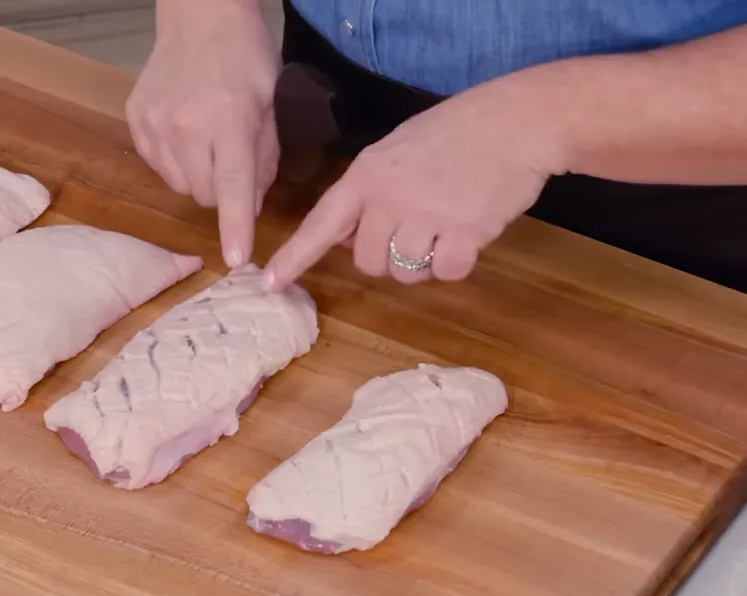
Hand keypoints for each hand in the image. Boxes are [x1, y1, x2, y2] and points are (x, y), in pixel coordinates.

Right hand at [127, 0, 281, 266]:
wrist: (199, 15)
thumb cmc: (244, 56)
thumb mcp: (268, 104)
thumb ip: (263, 159)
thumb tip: (251, 207)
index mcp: (229, 119)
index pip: (233, 185)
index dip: (235, 226)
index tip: (236, 260)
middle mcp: (187, 124)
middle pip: (205, 193)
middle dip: (223, 190)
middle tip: (231, 158)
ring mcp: (155, 123)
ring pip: (179, 185)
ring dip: (197, 177)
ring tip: (206, 140)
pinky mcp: (136, 121)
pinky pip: (158, 166)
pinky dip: (175, 161)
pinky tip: (184, 132)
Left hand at [263, 77, 563, 288]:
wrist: (518, 121)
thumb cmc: (458, 134)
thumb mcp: (397, 150)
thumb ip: (369, 192)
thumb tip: (347, 237)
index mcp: (367, 175)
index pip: (321, 222)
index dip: (294, 257)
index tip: (269, 282)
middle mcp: (389, 197)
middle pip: (367, 261)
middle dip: (388, 257)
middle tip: (418, 228)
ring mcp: (426, 216)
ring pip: (404, 273)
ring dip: (424, 262)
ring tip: (446, 226)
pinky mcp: (464, 233)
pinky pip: (445, 273)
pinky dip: (457, 264)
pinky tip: (469, 234)